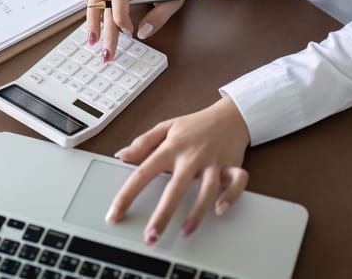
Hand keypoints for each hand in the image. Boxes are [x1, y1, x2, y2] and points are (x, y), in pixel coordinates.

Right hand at [85, 0, 186, 62]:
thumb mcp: (173, 1)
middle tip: (107, 53)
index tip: (129, 33)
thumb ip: (159, 17)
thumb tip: (142, 32)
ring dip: (92, 22)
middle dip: (106, 31)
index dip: (121, 16)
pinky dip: (90, 8)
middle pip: (105, 3)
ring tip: (93, 42)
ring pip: (94, 0)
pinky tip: (91, 23)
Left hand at [106, 96, 250, 244]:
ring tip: (185, 232)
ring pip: (207, 189)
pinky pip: (237, 183)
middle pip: (176, 187)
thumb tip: (122, 155)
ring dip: (197, 212)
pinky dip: (231, 196)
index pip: (143, 173)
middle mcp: (192, 157)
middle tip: (151, 236)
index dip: (127, 195)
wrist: (230, 115)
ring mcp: (213, 163)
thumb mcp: (166, 127)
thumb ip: (143, 142)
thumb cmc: (196, 124)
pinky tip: (220, 209)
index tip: (115, 214)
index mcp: (172, 148)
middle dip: (163, 214)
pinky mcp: (232, 166)